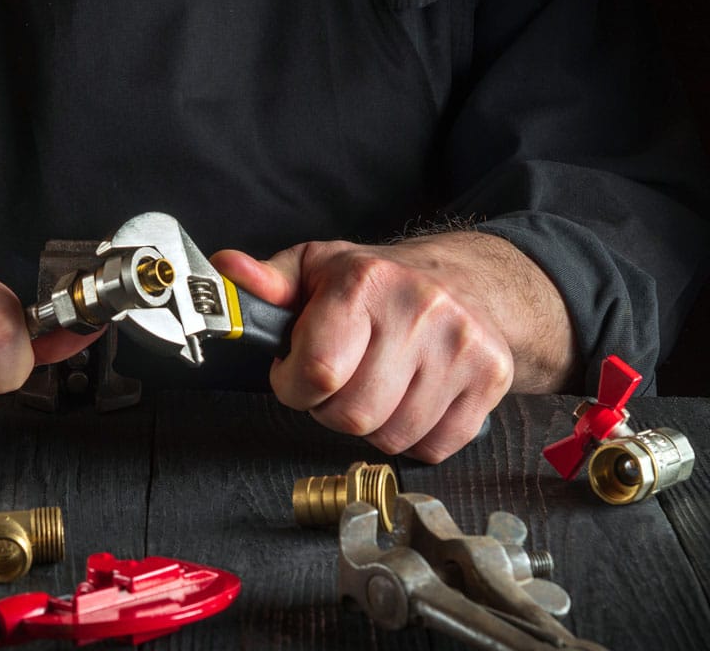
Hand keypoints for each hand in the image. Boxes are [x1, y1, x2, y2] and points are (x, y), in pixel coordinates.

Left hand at [211, 232, 576, 461]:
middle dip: (329, 409)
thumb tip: (225, 270)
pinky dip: (412, 438)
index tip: (293, 374)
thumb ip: (267, 281)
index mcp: (366, 283)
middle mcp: (420, 311)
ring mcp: (461, 347)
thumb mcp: (316, 269)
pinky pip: (433, 447)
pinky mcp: (491, 378)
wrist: (467, 280)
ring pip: (391, 437)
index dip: (292, 386)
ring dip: (370, 425)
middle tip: (335, 383)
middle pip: (352, 415)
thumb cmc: (378, 281)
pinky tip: (407, 401)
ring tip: (372, 387)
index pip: (317, 371)